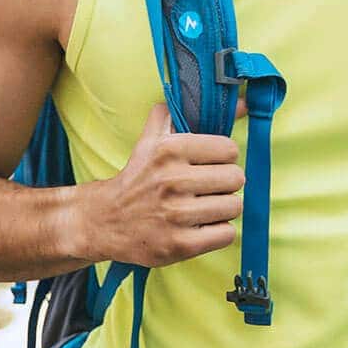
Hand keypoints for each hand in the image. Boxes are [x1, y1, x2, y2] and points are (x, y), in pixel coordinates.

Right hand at [82, 103, 244, 267]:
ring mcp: (176, 215)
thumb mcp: (154, 137)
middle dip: (226, 183)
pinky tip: (201, 226)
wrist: (105, 219)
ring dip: (224, 208)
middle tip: (210, 188)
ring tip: (205, 207)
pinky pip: (226, 234)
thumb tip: (242, 103)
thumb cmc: (138, 176)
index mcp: (169, 150)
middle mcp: (173, 180)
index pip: (229, 150)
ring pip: (234, 206)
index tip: (211, 164)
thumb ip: (187, 113)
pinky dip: (219, 231)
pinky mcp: (179, 245)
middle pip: (236, 178)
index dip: (224, 158)